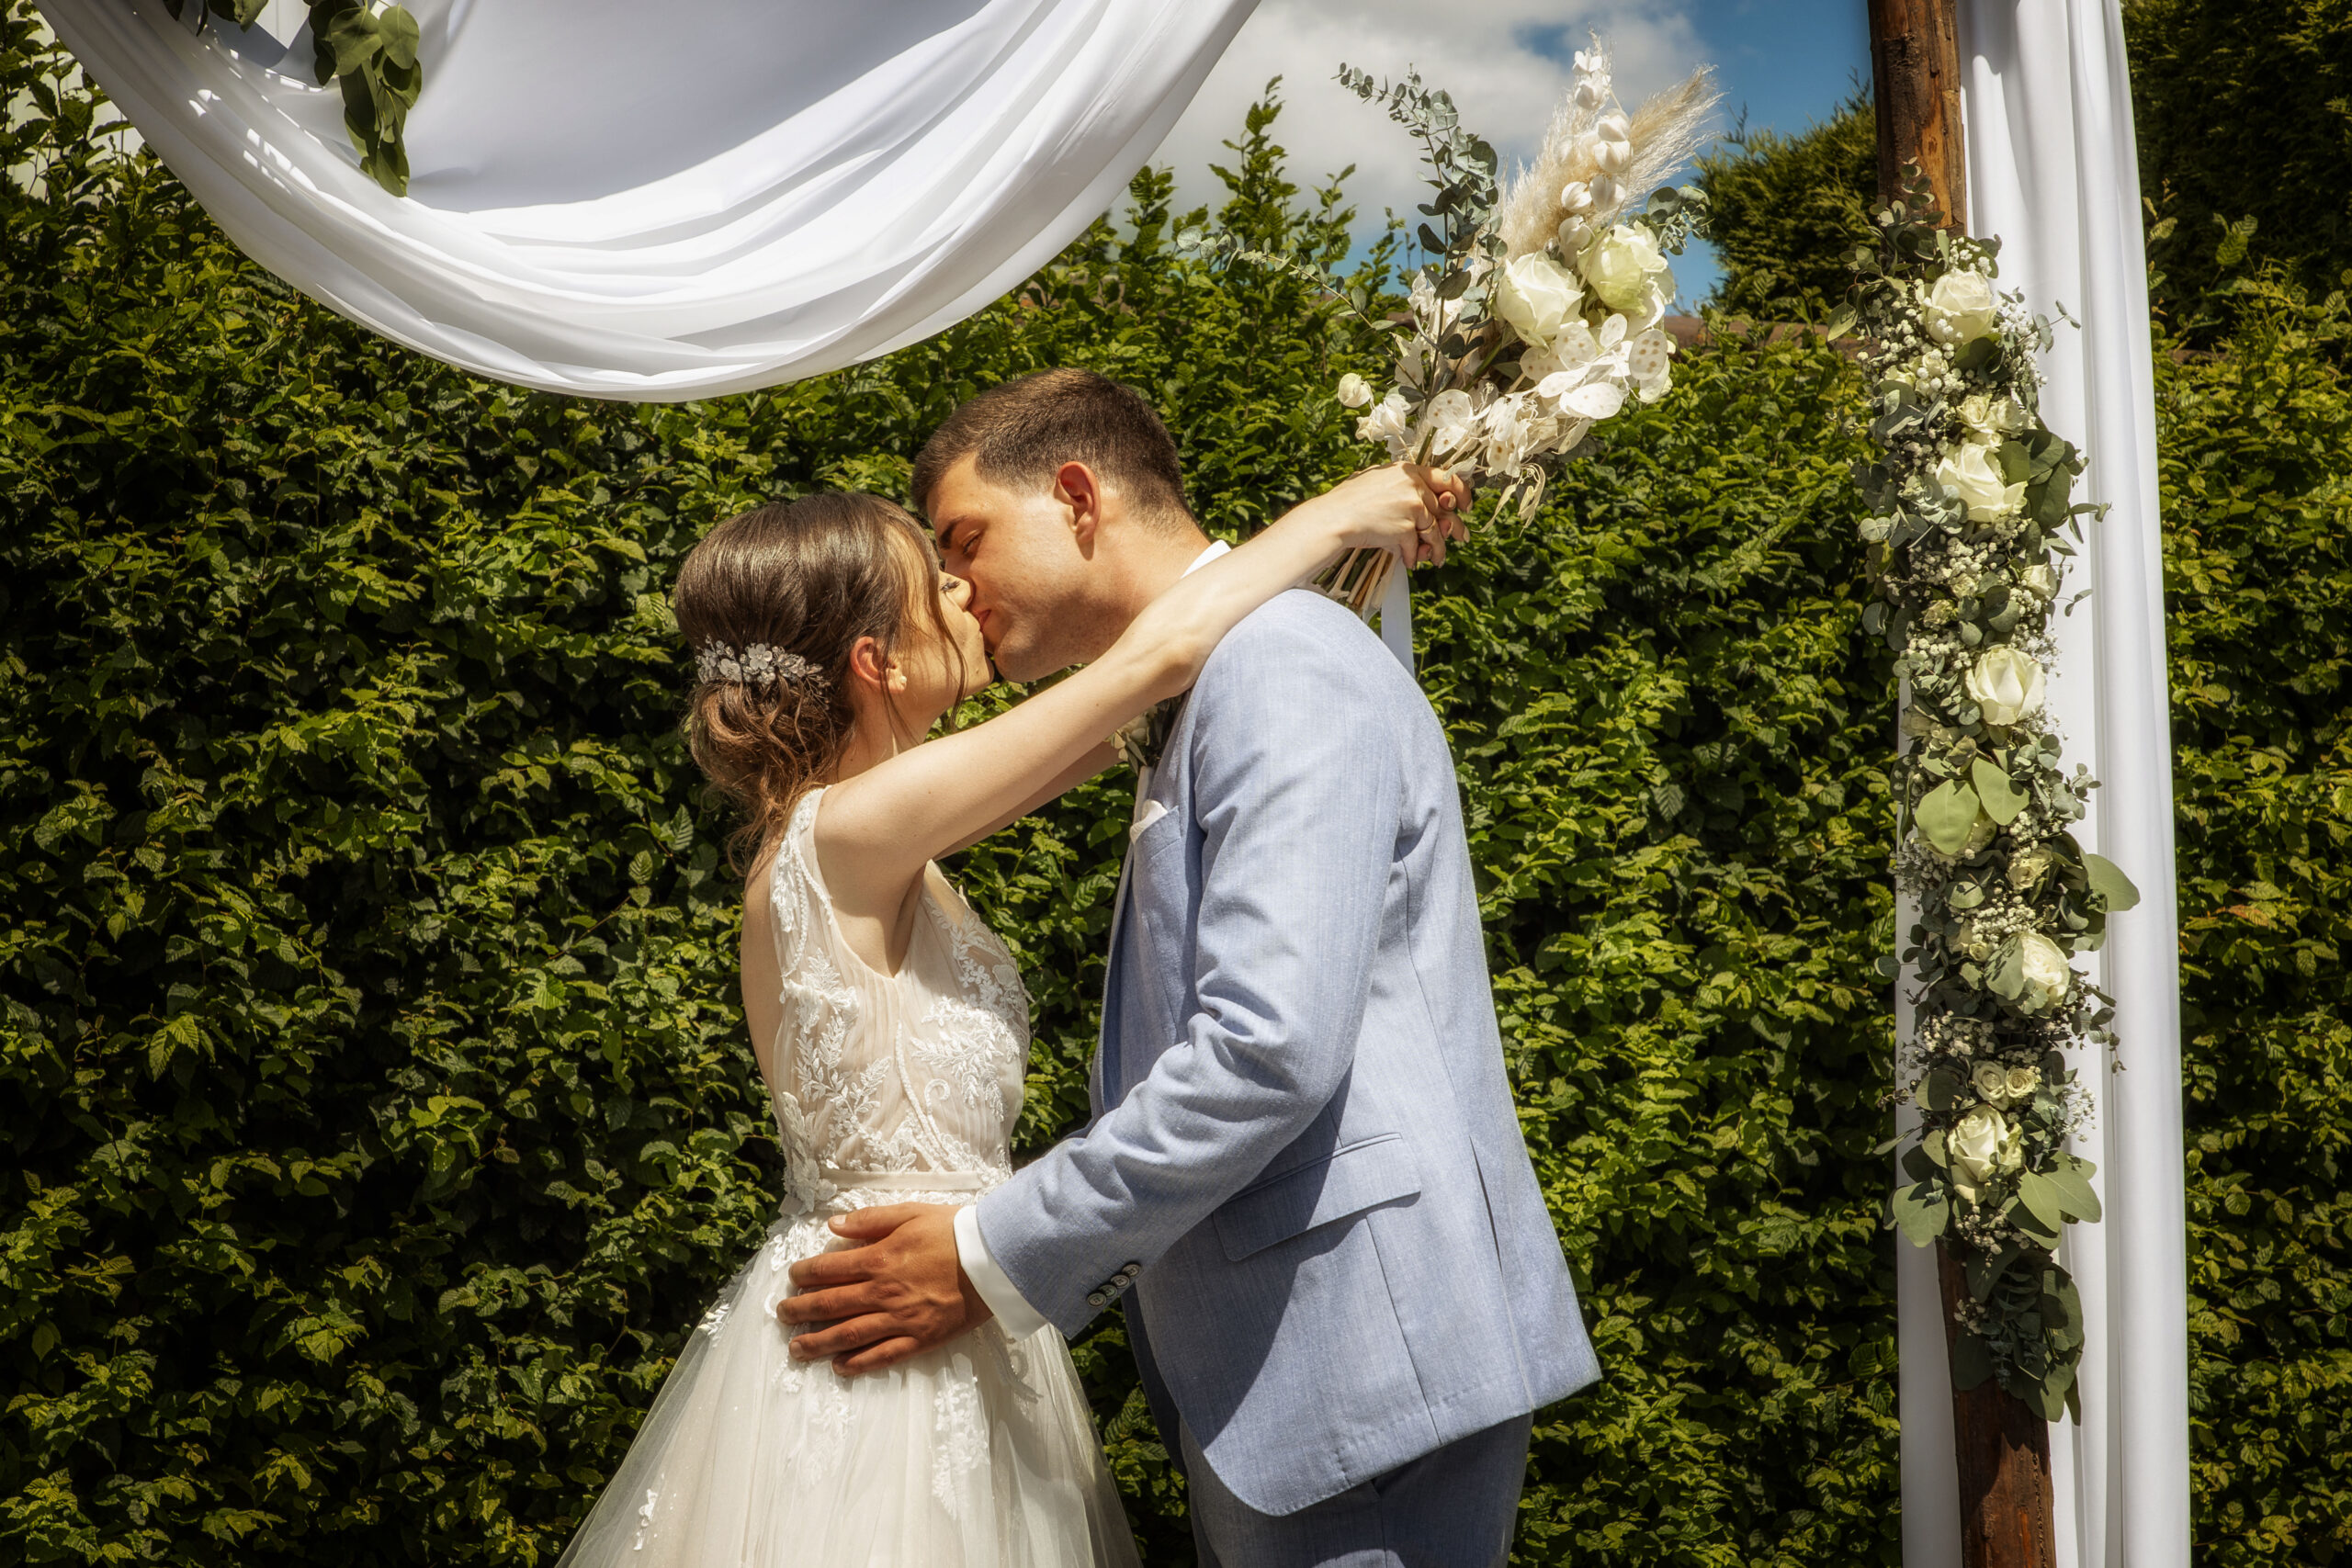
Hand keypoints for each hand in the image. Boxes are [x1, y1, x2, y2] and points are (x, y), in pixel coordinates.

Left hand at [776, 1203, 992, 1373]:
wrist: (993, 1260)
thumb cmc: (953, 1231)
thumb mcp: (910, 1212)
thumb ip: (870, 1220)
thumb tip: (833, 1225)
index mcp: (878, 1260)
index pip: (828, 1270)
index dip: (805, 1275)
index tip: (792, 1278)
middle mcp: (882, 1293)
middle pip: (830, 1306)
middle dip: (800, 1311)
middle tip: (782, 1314)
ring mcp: (899, 1320)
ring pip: (848, 1336)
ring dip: (817, 1343)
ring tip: (796, 1349)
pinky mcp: (919, 1339)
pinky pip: (882, 1356)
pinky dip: (857, 1364)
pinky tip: (839, 1367)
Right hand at [1300, 462, 1471, 567]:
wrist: (1334, 518)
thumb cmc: (1350, 501)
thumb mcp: (1378, 481)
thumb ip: (1403, 486)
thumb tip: (1424, 501)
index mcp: (1408, 471)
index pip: (1446, 477)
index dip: (1461, 492)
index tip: (1464, 505)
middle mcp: (1413, 486)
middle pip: (1444, 508)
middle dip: (1454, 527)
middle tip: (1461, 537)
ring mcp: (1412, 506)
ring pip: (1434, 531)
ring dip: (1436, 548)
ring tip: (1436, 559)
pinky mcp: (1406, 527)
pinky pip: (1416, 546)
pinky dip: (1413, 557)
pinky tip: (1409, 562)